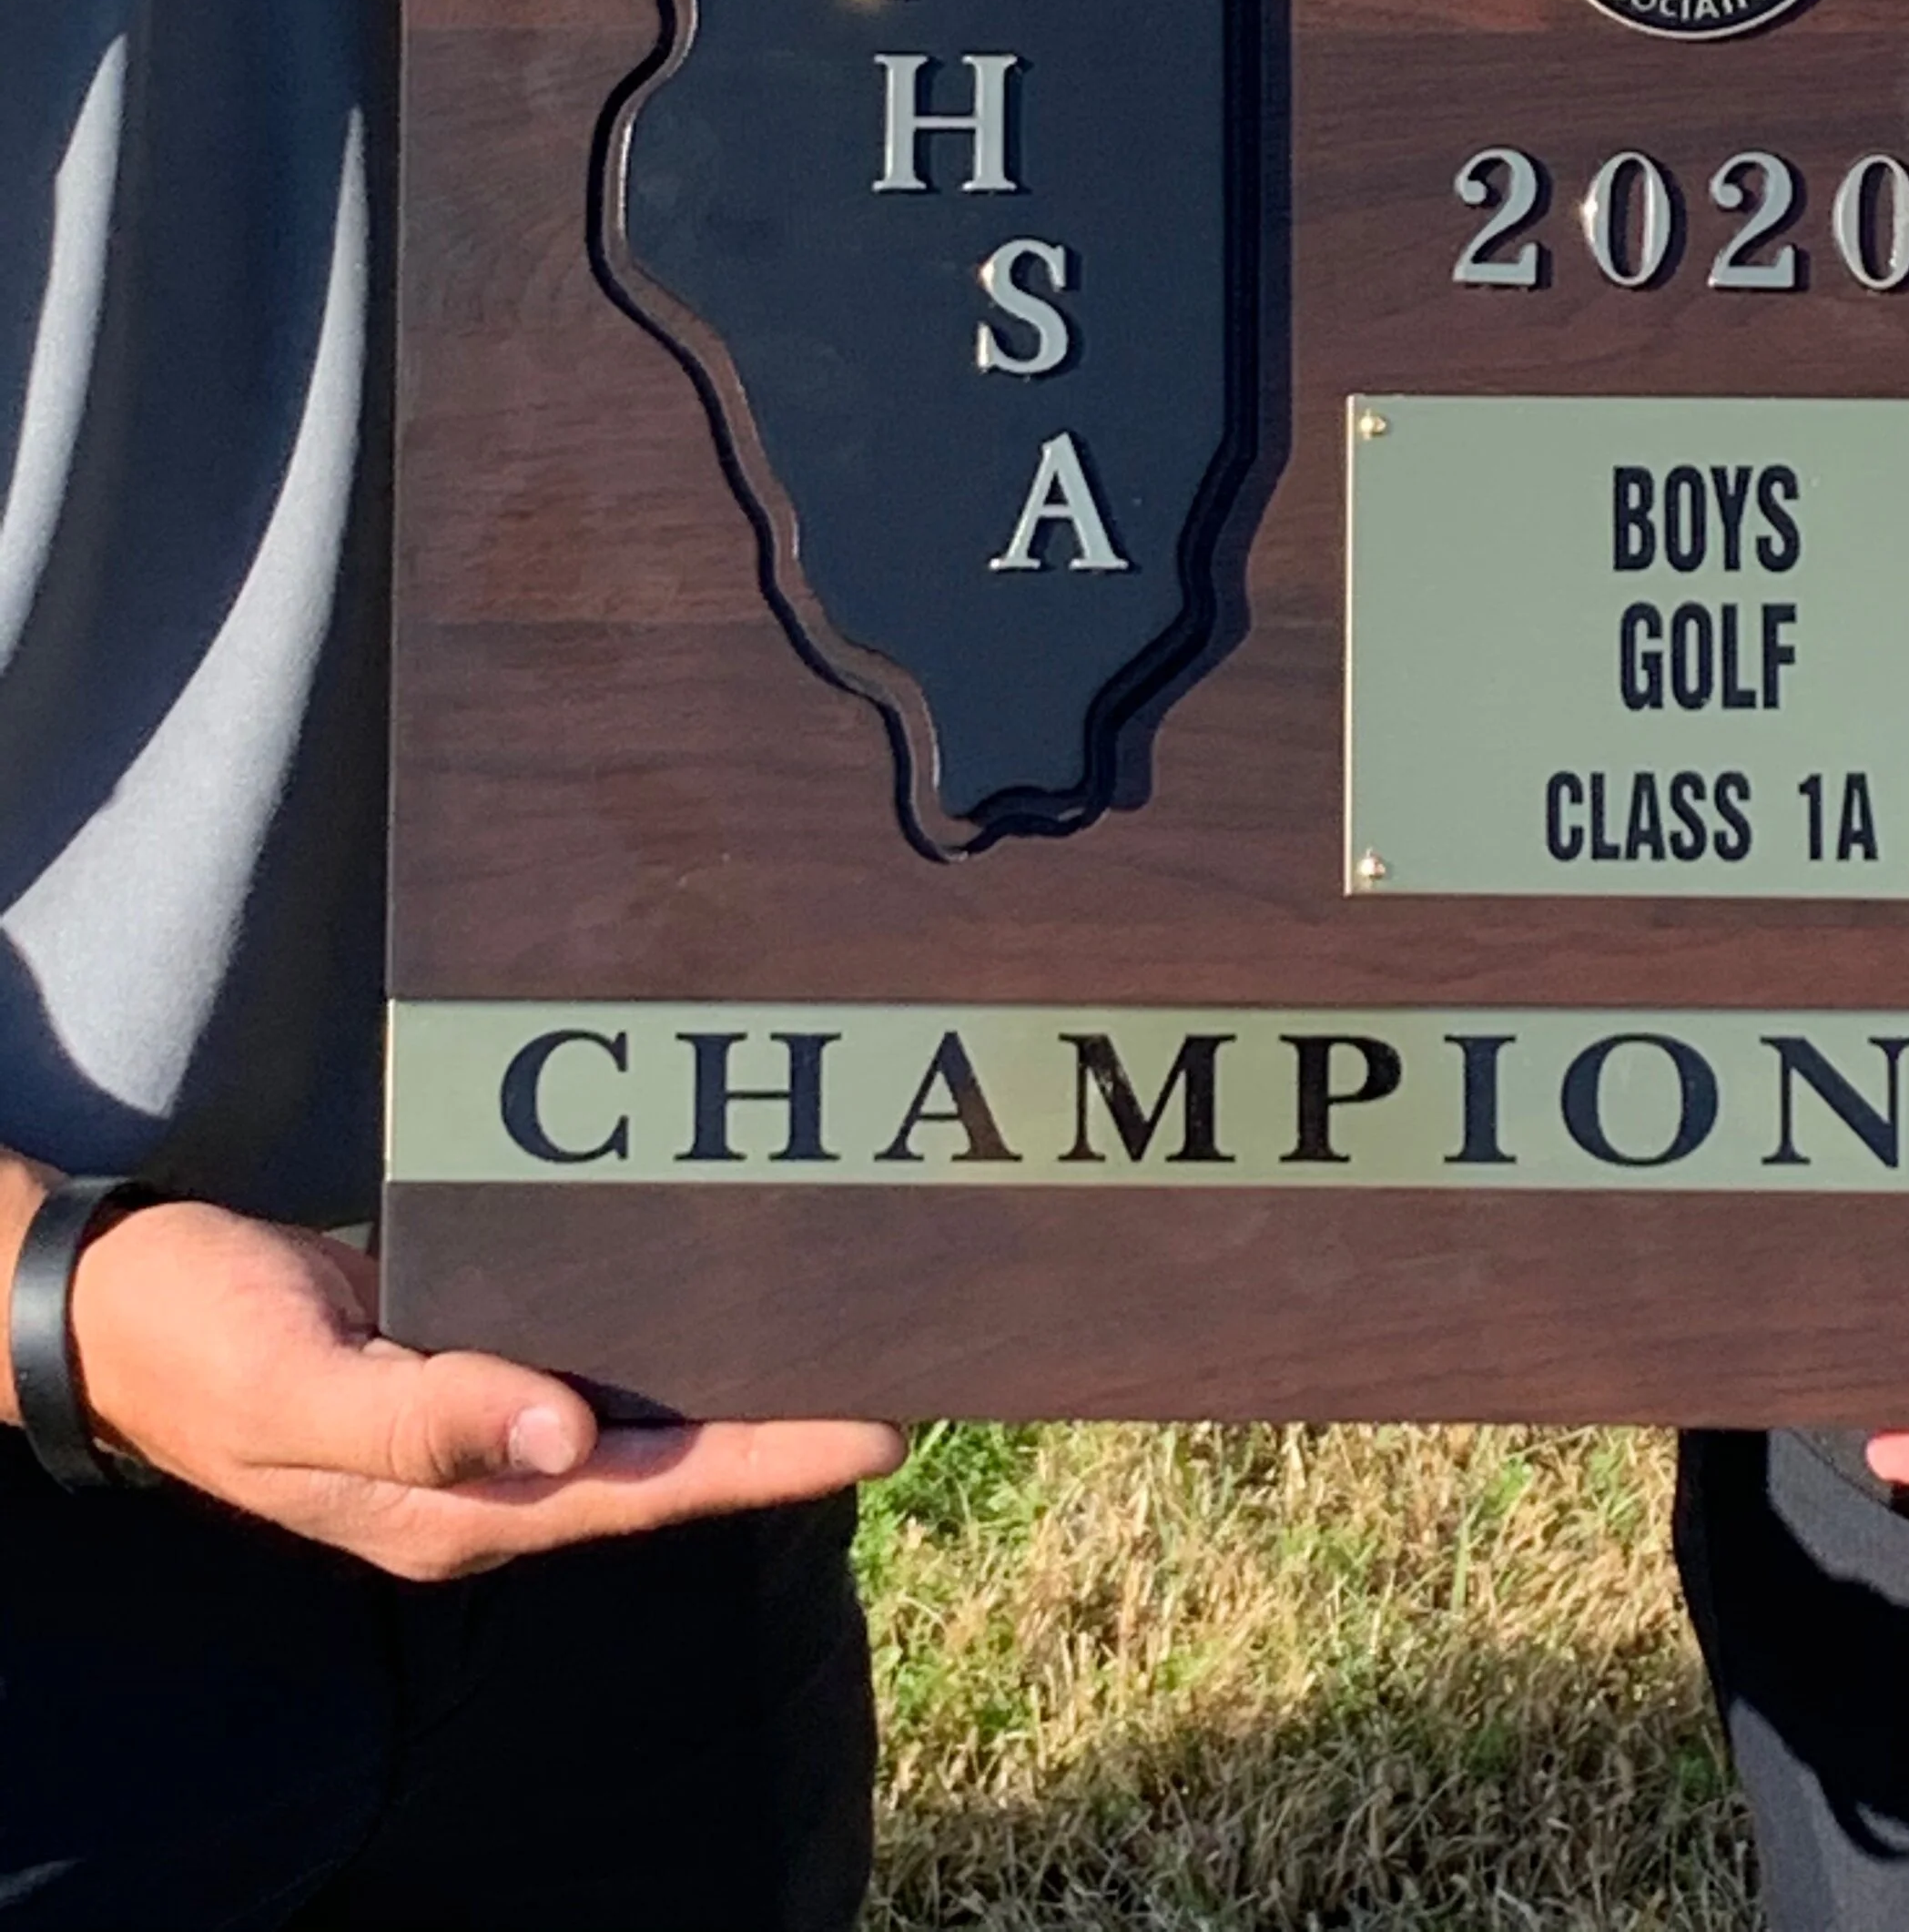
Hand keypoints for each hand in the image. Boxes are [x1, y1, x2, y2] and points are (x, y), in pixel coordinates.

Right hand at [61, 1196, 899, 1580]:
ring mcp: (480, 1419)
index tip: (879, 1429)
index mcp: (460, 1509)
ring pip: (636, 1407)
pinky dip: (658, 1326)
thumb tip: (566, 1436)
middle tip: (905, 1369)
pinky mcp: (464, 1353)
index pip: (650, 1487)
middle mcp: (489, 1477)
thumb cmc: (203, 1344)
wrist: (120, 1305)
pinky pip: (585, 1353)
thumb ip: (425, 1423)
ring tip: (839, 1324)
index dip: (767, 1460)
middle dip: (783, 1424)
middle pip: (667, 1458)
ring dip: (731, 1375)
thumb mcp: (298, 1391)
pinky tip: (715, 1282)